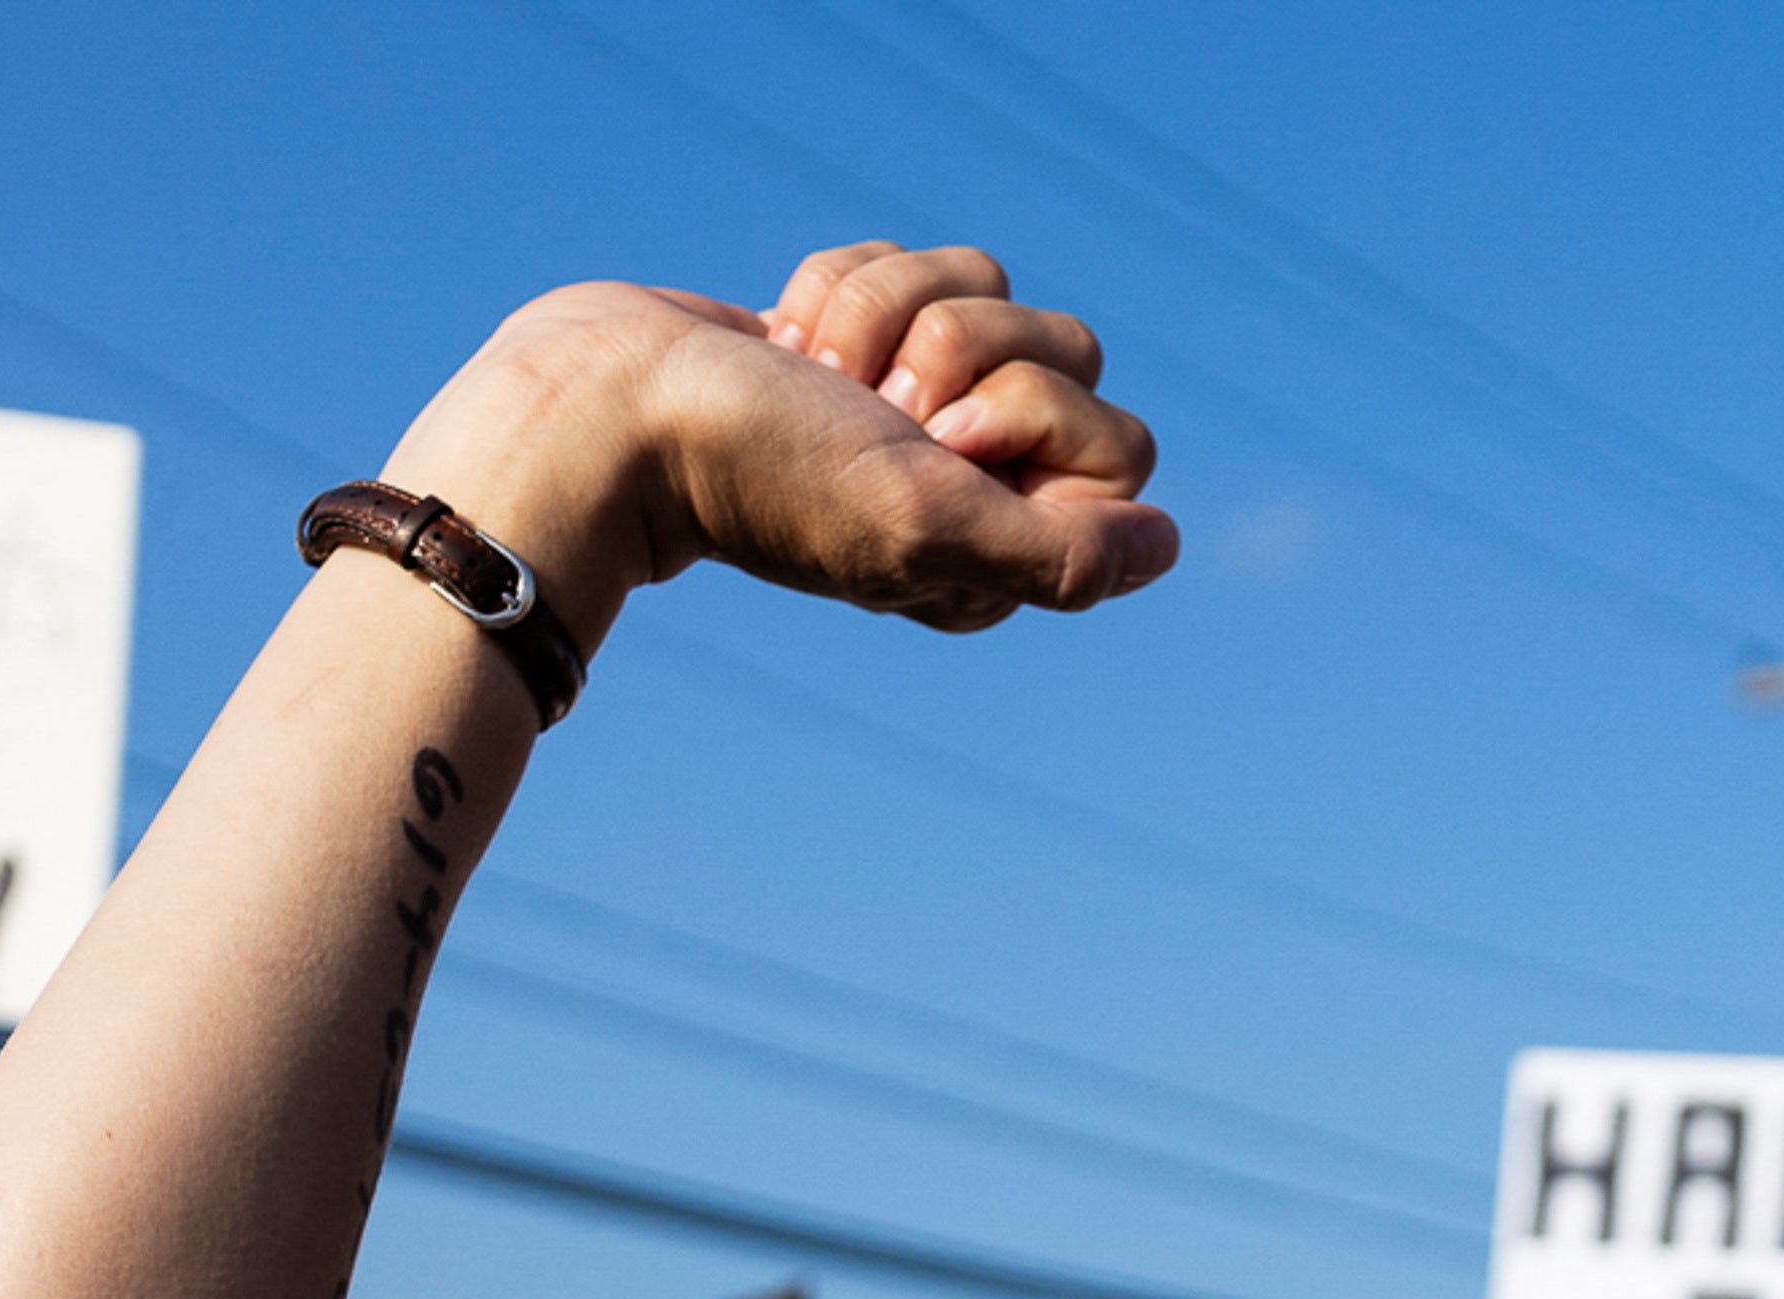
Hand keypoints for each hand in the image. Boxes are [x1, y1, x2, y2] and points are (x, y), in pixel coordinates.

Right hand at [378, 248, 1176, 651]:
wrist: (617, 407)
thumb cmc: (764, 474)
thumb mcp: (922, 527)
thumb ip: (1058, 554)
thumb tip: (1166, 545)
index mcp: (1008, 546)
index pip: (1120, 446)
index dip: (1033, 420)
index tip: (938, 443)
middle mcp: (978, 476)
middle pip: (1068, 348)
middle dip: (957, 350)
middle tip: (869, 408)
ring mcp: (921, 399)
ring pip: (986, 285)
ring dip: (886, 311)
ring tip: (814, 376)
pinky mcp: (869, 332)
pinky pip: (912, 259)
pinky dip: (837, 286)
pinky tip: (784, 346)